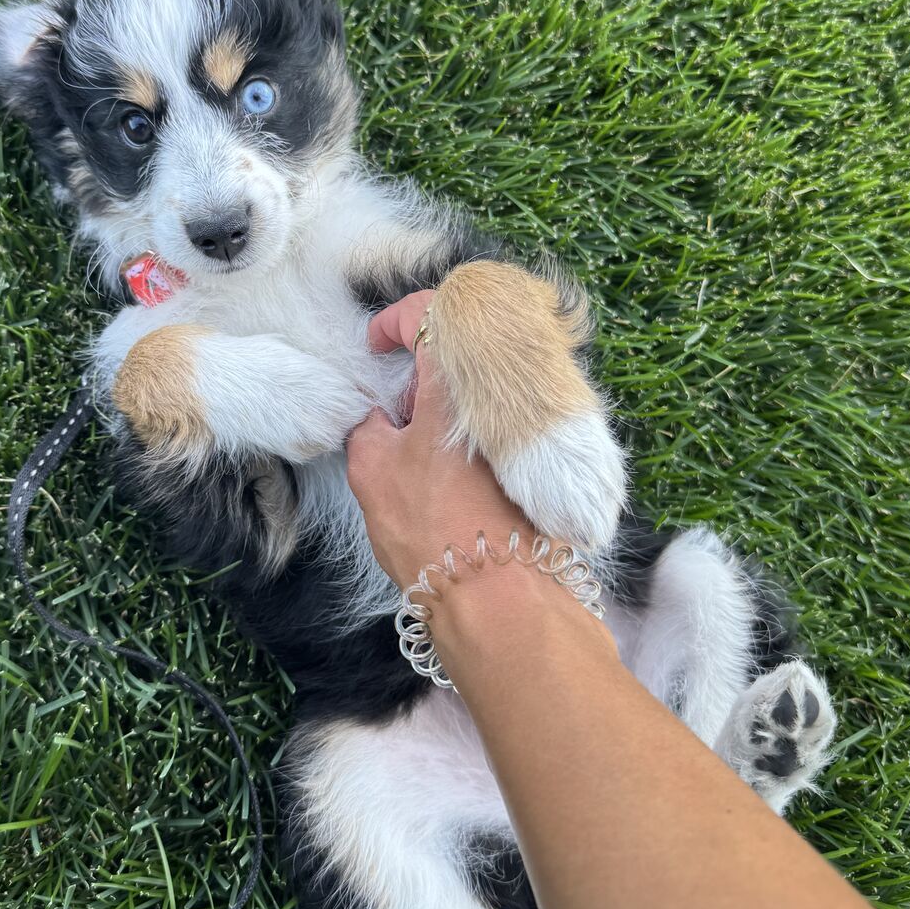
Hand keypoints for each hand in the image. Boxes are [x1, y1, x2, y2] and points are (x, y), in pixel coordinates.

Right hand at [347, 291, 533, 589]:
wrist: (494, 595)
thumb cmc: (432, 531)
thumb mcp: (371, 469)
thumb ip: (368, 424)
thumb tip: (380, 416)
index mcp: (457, 384)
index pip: (433, 313)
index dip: (398, 320)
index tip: (377, 345)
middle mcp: (501, 395)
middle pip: (465, 349)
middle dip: (424, 369)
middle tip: (399, 408)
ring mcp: (528, 427)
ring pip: (485, 385)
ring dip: (448, 402)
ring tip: (421, 447)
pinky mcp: (541, 459)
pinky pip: (503, 418)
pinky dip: (471, 428)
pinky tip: (451, 469)